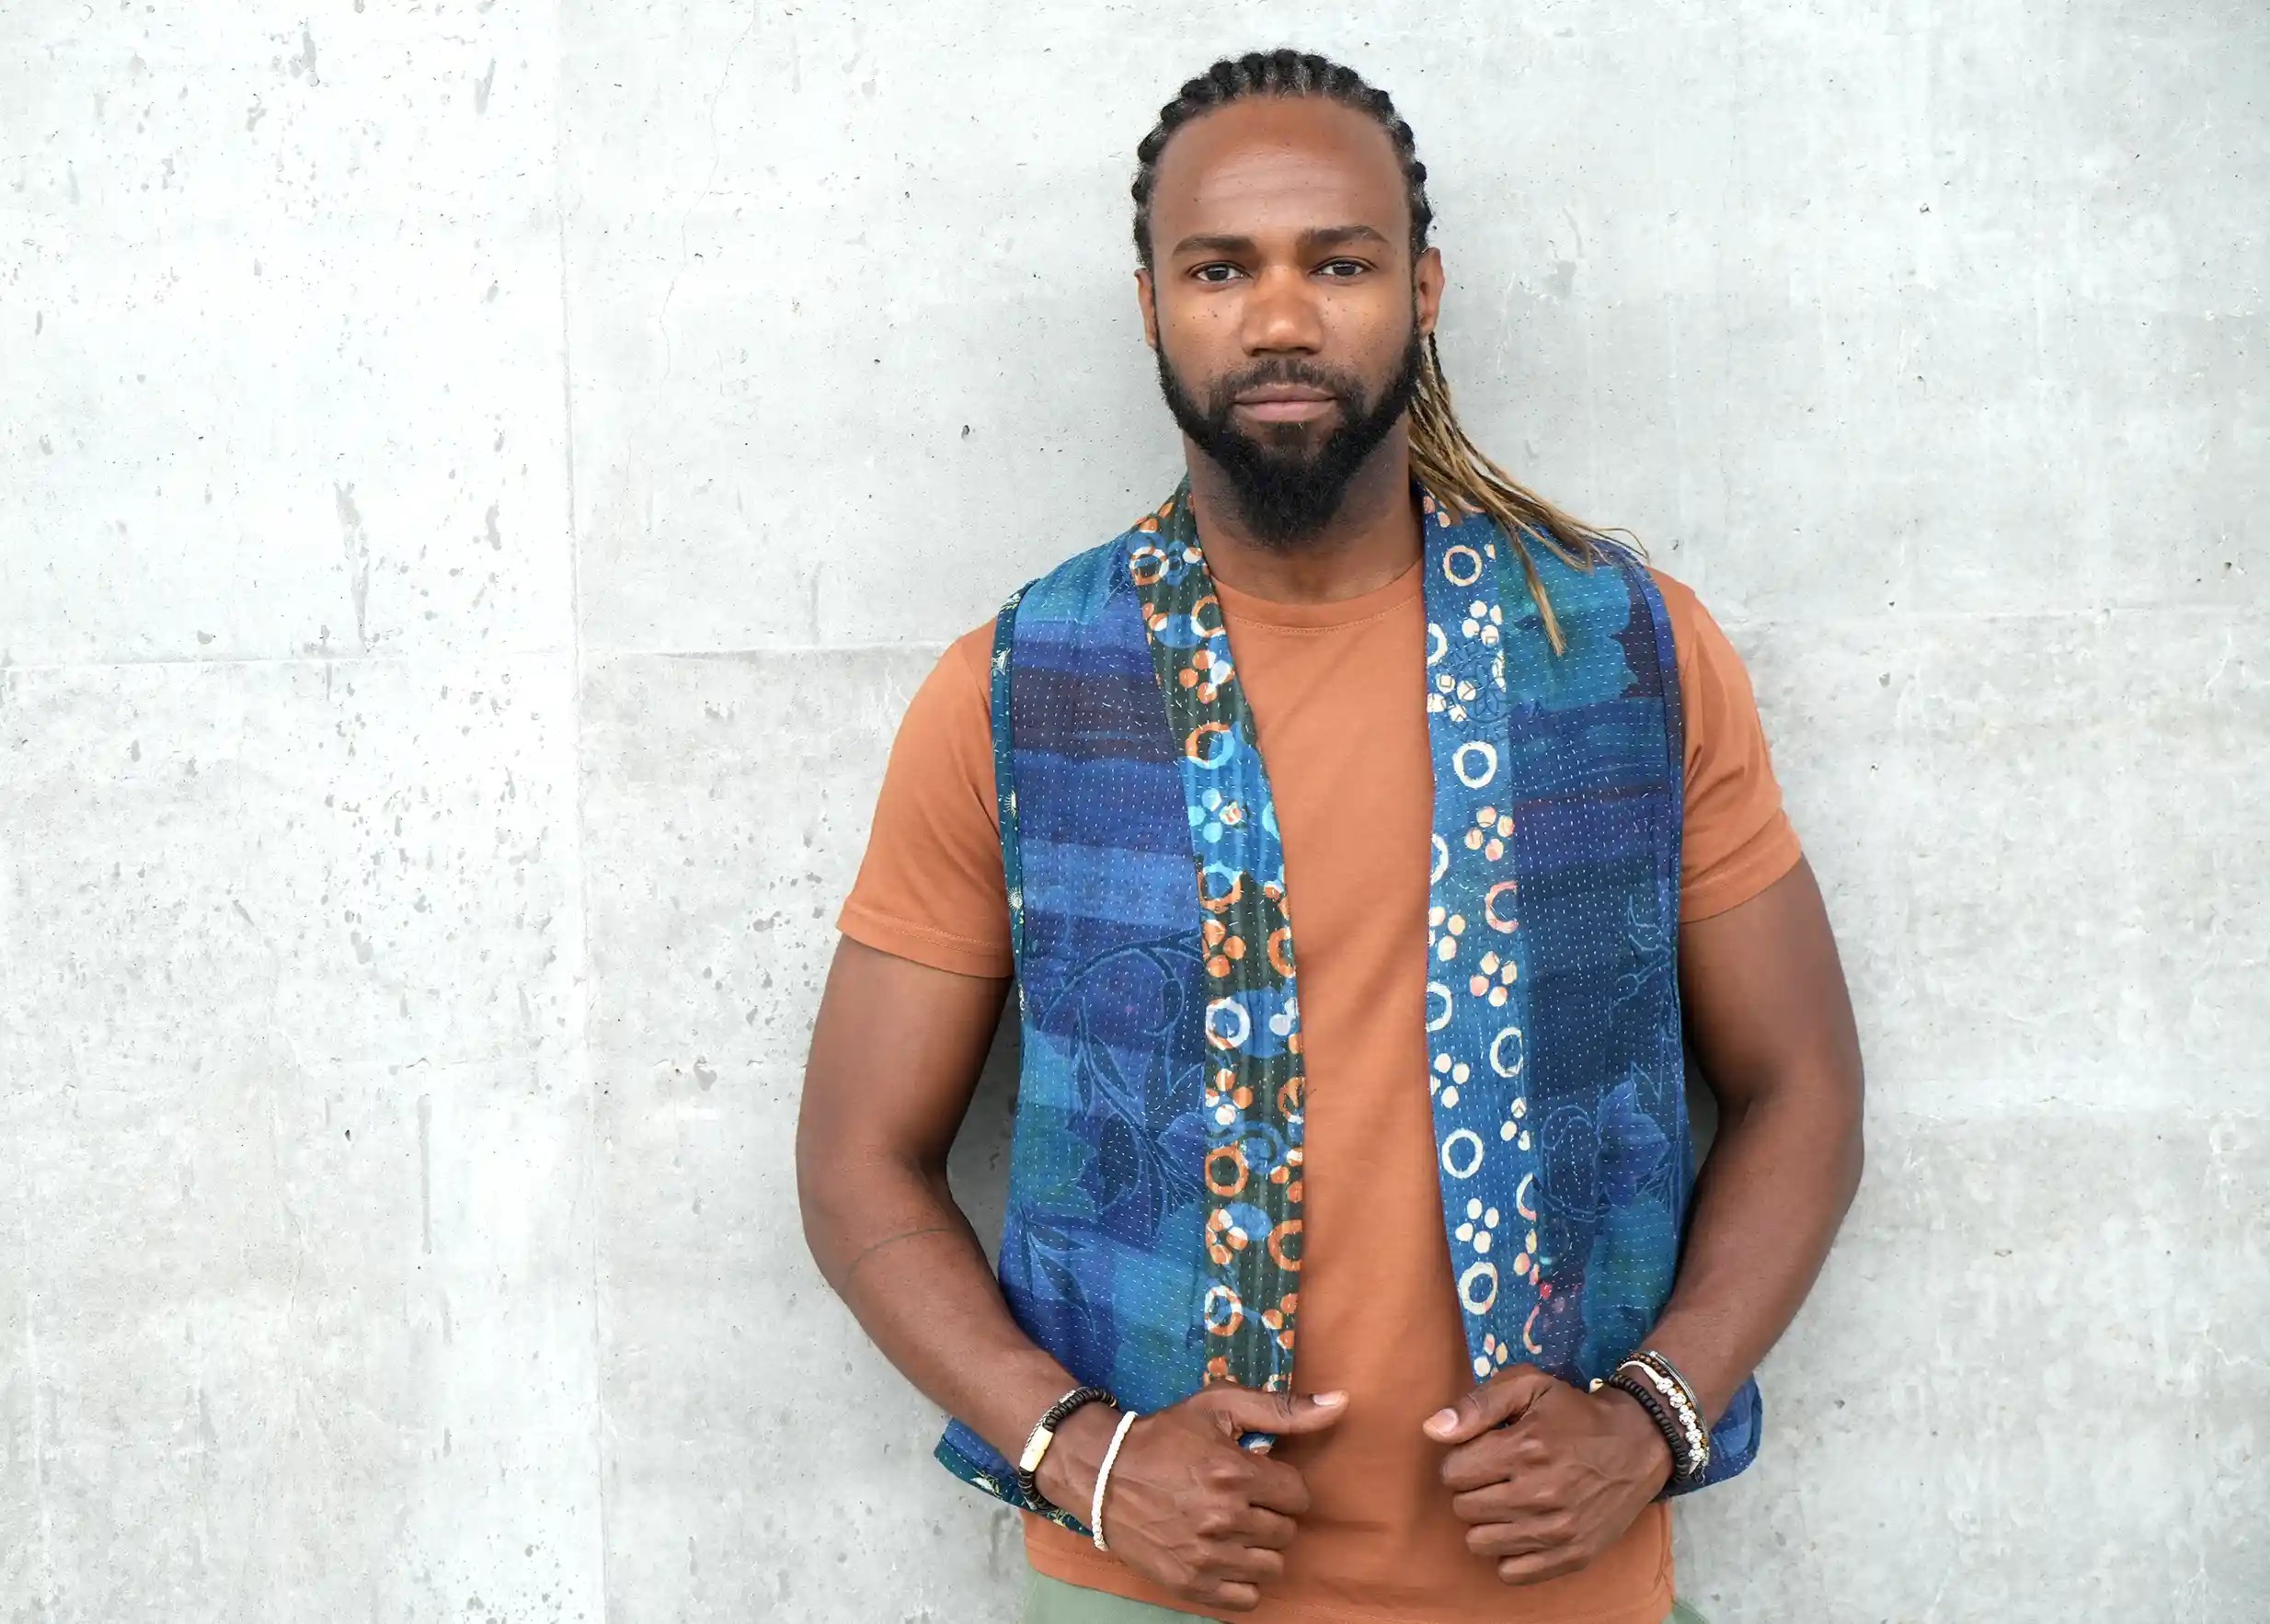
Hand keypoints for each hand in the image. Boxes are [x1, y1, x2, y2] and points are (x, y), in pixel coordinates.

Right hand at [1037, 1385, 1347, 1613]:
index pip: (1298, 1496)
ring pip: (1271, 1567)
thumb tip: (1341, 1402)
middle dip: (1270, 1515)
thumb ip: (1283, 1409)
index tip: (1258, 1480)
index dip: (1281, 1486)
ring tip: (1233, 1529)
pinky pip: (1247, 1598)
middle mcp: (1223, 1518)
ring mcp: (1206, 1556)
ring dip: (1258, 1548)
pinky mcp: (1190, 1583)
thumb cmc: (1165, 1436)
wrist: (1102, 1473)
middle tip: (1242, 1502)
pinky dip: (1242, 1580)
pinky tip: (1225, 1556)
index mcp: (1233, 1473)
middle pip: (1285, 1532)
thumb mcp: (1220, 1407)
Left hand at [1421, 1365, 1671, 1585]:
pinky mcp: (1573, 1555)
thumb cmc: (1576, 1411)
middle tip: (1497, 1476)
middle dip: (1472, 1489)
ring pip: (1480, 1543)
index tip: (1482, 1453)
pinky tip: (1522, 1528)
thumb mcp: (1529, 1386)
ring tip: (1508, 1501)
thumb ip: (1477, 1405)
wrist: (1638, 1443)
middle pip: (1464, 1508)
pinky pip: (1511, 1573)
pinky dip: (1508, 1553)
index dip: (1462, 1460)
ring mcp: (1557, 1530)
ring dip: (1487, 1522)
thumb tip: (1431, 1430)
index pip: (1453, 1472)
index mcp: (1524, 1449)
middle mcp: (1539, 1494)